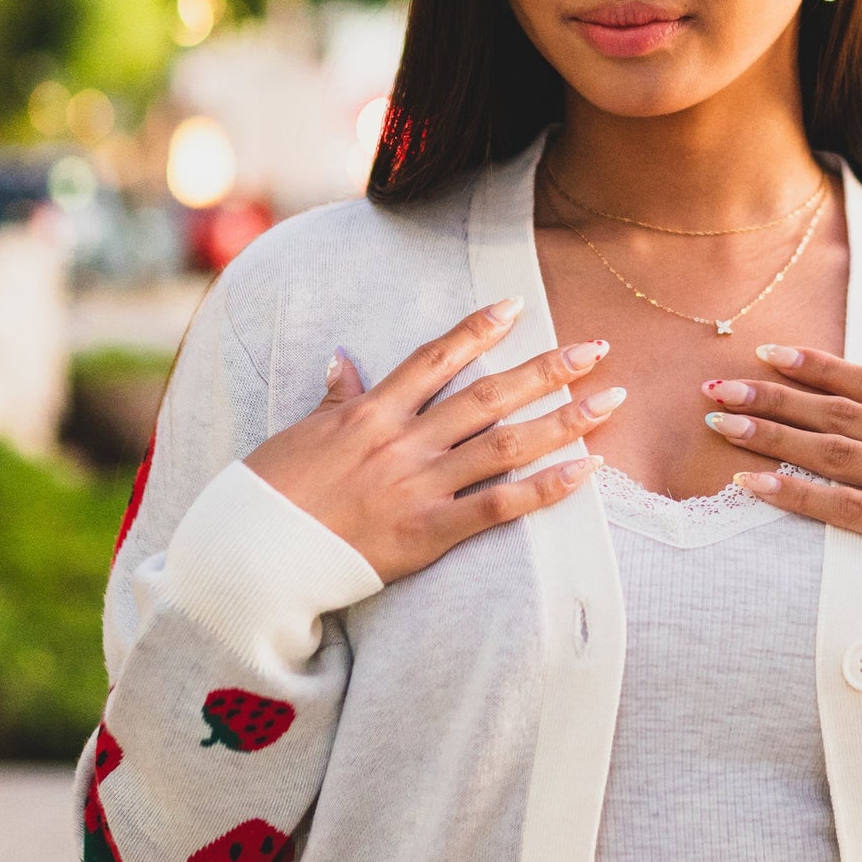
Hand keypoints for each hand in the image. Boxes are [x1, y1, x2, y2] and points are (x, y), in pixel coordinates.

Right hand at [244, 300, 621, 583]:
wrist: (251, 555)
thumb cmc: (271, 493)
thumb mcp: (300, 433)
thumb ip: (335, 398)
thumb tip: (343, 359)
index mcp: (371, 412)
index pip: (436, 358)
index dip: (479, 329)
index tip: (517, 306)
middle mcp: (402, 442)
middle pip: (489, 395)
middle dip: (547, 368)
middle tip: (595, 348)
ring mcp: (419, 486)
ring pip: (506, 445)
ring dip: (564, 419)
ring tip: (610, 400)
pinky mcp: (429, 533)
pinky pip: (500, 507)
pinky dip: (546, 488)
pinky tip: (586, 469)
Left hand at [700, 342, 861, 576]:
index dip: (819, 365)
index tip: (772, 353)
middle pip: (840, 411)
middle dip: (774, 395)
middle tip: (718, 384)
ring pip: (833, 453)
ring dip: (772, 436)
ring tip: (721, 425)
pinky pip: (845, 511)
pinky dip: (796, 495)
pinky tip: (753, 485)